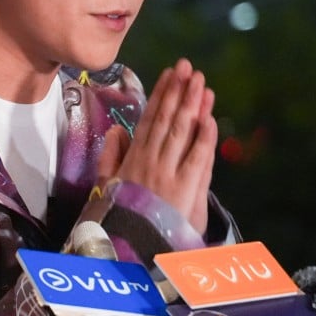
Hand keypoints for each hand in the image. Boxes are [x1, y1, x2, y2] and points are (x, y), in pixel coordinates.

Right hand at [96, 58, 216, 233]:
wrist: (130, 249)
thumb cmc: (119, 220)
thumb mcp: (106, 187)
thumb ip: (110, 158)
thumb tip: (115, 130)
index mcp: (133, 159)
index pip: (149, 119)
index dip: (160, 95)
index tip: (169, 74)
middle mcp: (151, 161)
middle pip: (167, 119)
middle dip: (177, 90)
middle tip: (187, 66)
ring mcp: (169, 173)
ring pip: (181, 132)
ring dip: (191, 104)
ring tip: (199, 81)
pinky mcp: (186, 188)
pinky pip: (198, 157)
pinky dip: (204, 136)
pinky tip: (209, 116)